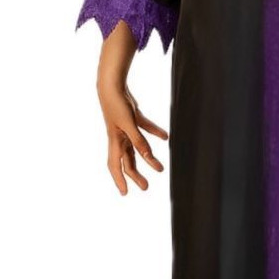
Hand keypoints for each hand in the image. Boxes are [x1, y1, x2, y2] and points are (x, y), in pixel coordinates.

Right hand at [98, 80, 168, 194]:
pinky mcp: (133, 118)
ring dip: (148, 158)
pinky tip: (166, 137)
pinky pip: (145, 129)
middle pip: (128, 161)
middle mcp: (119, 138)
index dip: (119, 180)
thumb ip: (139, 141)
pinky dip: (155, 133)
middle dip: (136, 175)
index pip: (116, 166)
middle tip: (146, 187)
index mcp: (115, 142)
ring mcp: (126, 128)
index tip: (125, 193)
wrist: (113, 85)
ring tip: (159, 168)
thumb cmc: (117, 105)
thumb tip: (147, 156)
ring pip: (137, 148)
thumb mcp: (129, 125)